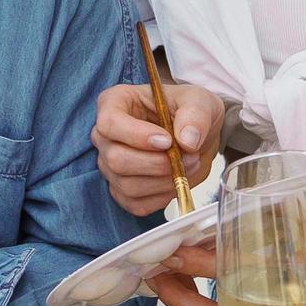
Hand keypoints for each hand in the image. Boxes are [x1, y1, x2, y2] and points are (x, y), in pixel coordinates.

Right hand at [93, 81, 224, 216]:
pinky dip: (162, 197)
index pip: (109, 124)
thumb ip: (195, 115)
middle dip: (156, 164)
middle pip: (115, 159)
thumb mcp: (199, 102)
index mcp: (114, 103)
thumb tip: (187, 140)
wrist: (195, 136)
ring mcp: (110, 165)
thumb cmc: (188, 111)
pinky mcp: (122, 190)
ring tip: (187, 166)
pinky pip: (136, 204)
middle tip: (186, 156)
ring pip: (126, 185)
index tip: (167, 141)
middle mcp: (105, 136)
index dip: (136, 136)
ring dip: (164, 181)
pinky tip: (175, 180)